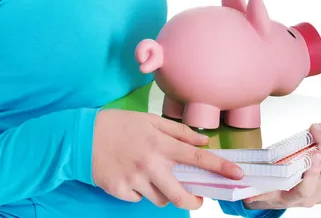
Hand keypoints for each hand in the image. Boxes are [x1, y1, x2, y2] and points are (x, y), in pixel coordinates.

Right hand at [92, 109, 243, 209]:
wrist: (84, 136)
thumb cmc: (120, 124)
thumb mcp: (150, 120)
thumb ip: (178, 131)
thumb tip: (203, 140)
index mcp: (160, 143)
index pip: (196, 157)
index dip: (219, 166)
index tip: (236, 174)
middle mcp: (150, 164)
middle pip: (182, 194)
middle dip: (194, 200)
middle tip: (197, 198)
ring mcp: (135, 180)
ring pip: (161, 199)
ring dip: (164, 192)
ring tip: (152, 176)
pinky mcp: (121, 192)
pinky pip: (140, 199)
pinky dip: (142, 191)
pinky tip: (133, 176)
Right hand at [243, 123, 320, 210]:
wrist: (274, 199)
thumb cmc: (266, 187)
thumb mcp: (255, 185)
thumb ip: (251, 181)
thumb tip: (240, 174)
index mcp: (291, 197)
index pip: (306, 188)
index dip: (313, 172)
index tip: (314, 153)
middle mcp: (312, 197)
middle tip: (316, 127)